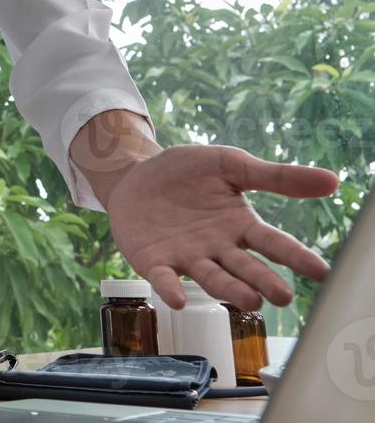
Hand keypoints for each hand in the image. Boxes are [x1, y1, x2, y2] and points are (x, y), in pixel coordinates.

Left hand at [103, 144, 338, 310]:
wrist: (135, 172)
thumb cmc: (187, 172)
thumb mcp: (231, 165)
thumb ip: (276, 177)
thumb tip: (332, 180)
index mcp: (240, 226)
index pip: (274, 244)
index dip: (296, 257)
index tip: (321, 272)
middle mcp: (218, 248)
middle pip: (246, 268)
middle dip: (264, 282)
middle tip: (283, 295)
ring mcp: (186, 257)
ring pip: (213, 278)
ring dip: (229, 290)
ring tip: (250, 301)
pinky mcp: (154, 260)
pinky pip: (164, 277)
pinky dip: (171, 288)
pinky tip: (179, 299)